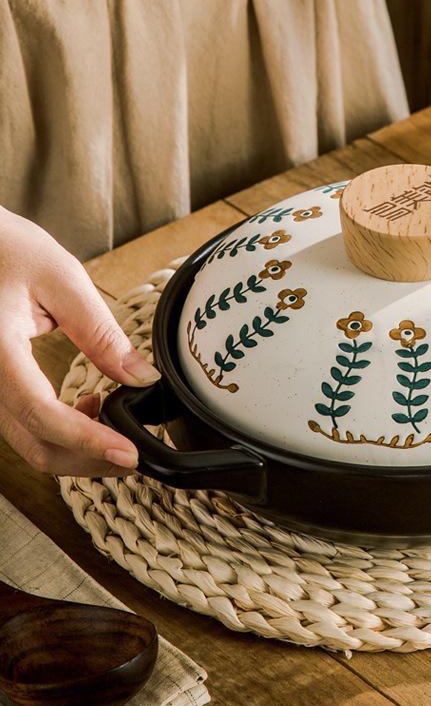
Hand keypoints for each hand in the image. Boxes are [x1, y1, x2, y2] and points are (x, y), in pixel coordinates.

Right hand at [0, 208, 159, 475]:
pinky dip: (60, 432)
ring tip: (119, 431)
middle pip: (34, 443)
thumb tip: (142, 377)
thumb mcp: (62, 280)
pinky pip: (22, 424)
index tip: (129, 454)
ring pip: (27, 442)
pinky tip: (90, 409)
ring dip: (77, 449)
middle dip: (89, 458)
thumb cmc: (5, 247)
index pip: (41, 412)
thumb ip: (101, 333)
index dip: (88, 440)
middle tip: (136, 452)